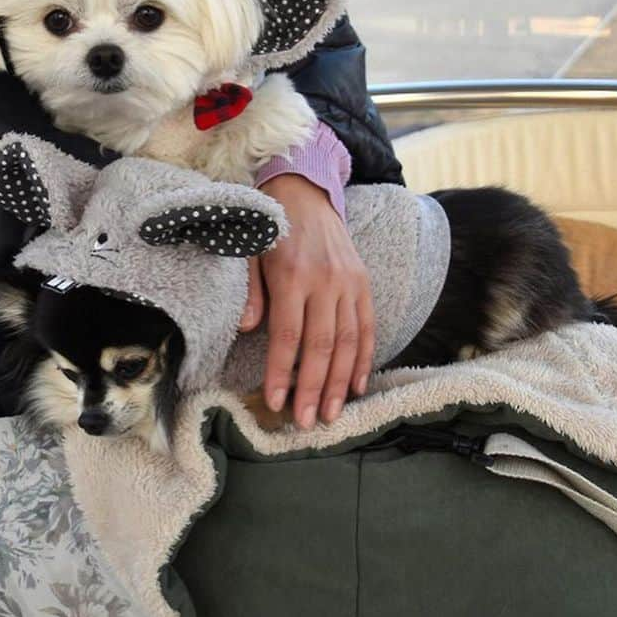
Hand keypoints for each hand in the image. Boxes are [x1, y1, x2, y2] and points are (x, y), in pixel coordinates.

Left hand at [239, 174, 374, 428]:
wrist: (305, 194)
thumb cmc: (270, 230)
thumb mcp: (250, 253)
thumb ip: (251, 291)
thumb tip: (248, 328)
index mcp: (292, 274)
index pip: (288, 334)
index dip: (282, 372)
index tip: (274, 402)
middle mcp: (325, 280)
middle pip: (322, 345)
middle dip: (314, 388)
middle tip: (307, 422)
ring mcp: (349, 282)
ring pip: (349, 342)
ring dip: (341, 383)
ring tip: (332, 414)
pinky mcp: (364, 283)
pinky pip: (368, 327)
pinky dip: (365, 359)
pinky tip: (357, 386)